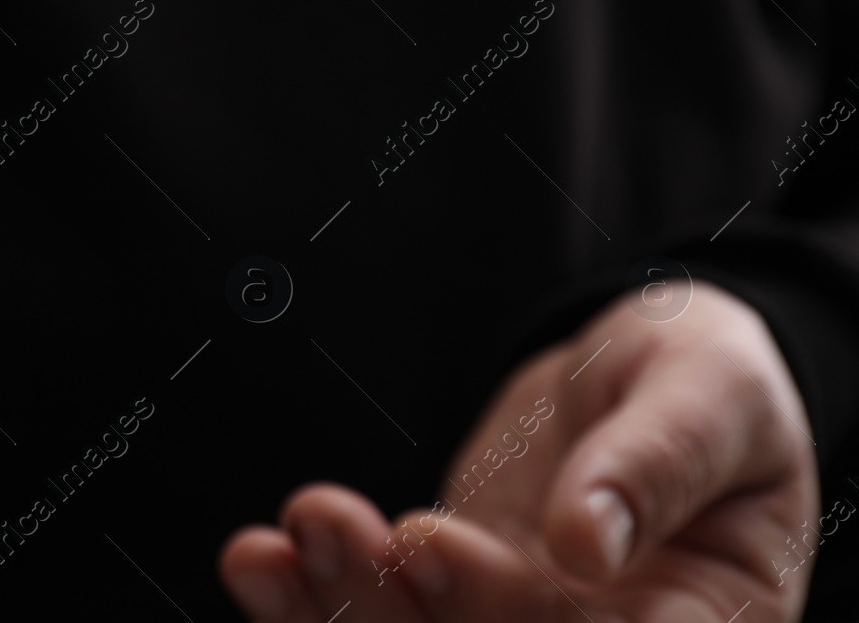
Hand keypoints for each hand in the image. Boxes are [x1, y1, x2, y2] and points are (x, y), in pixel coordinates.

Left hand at [219, 282, 821, 621]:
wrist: (646, 373)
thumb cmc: (705, 383)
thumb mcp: (708, 391)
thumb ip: (660, 460)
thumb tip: (591, 538)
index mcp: (710, 620)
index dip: (526, 618)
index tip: (437, 552)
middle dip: (406, 608)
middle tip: (337, 525)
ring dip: (344, 602)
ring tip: (302, 525)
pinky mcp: (452, 602)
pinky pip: (378, 613)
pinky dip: (309, 596)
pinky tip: (259, 557)